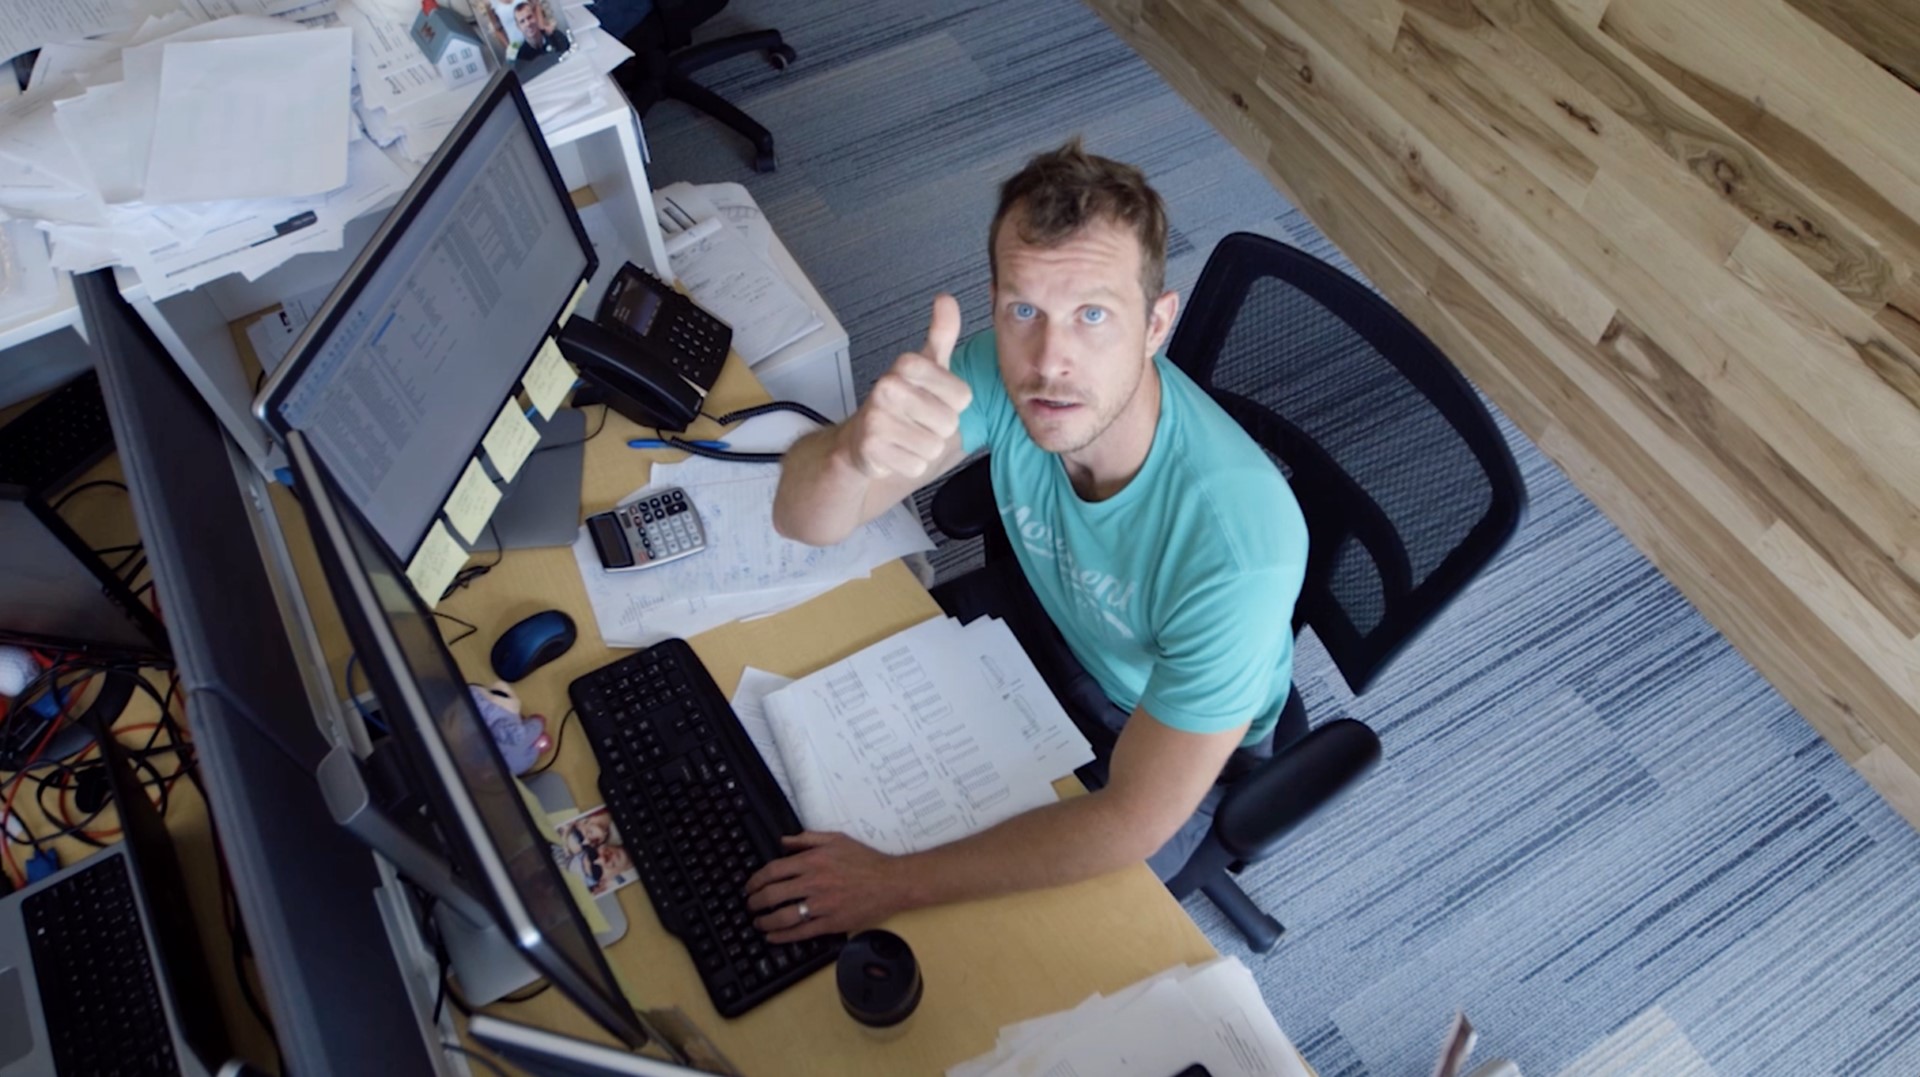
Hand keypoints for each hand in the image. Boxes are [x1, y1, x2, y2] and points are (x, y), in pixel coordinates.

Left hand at [744, 832, 905, 942]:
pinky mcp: (831, 923)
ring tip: (758, 923)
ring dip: (765, 922)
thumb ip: (808, 838)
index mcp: (813, 861)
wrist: (892, 882)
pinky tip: (774, 937)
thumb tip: (784, 841)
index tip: (750, 886)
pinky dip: (783, 936)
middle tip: (751, 905)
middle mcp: (814, 882)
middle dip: (756, 902)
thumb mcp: (837, 839)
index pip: (774, 870)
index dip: (756, 880)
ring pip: (783, 916)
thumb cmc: (866, 860)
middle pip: (773, 894)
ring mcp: (822, 905)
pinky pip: (801, 932)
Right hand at [837, 295, 970, 479]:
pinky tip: (894, 451)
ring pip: (934, 446)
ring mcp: (877, 417)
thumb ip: (941, 333)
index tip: (931, 399)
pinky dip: (909, 464)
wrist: (859, 438)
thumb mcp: (924, 364)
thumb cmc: (899, 401)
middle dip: (937, 429)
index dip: (951, 405)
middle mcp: (888, 386)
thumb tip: (946, 299)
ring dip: (924, 448)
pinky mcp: (871, 448)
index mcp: (906, 364)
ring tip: (904, 435)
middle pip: (949, 424)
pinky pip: (917, 465)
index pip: (962, 397)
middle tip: (915, 421)